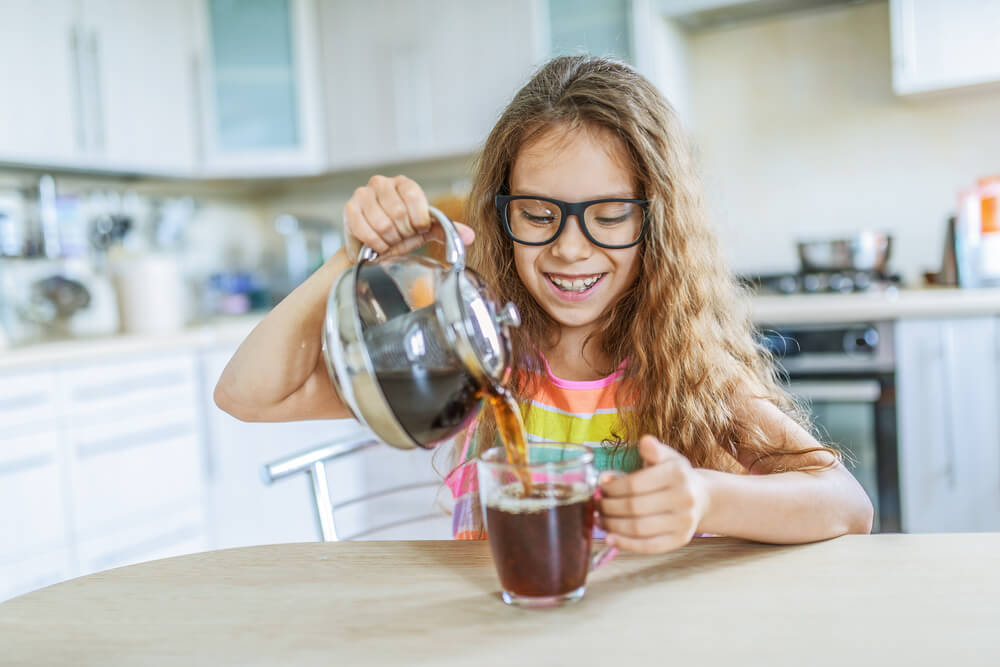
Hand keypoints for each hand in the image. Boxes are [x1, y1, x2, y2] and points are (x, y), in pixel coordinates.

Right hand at [342, 174, 474, 261]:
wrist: (374, 245)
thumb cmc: (401, 233)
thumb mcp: (425, 230)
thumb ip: (446, 230)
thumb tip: (470, 236)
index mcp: (405, 184)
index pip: (416, 198)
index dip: (419, 222)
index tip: (418, 230)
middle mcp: (382, 183)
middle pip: (399, 213)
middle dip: (403, 233)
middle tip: (401, 238)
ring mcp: (363, 194)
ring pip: (383, 223)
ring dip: (389, 241)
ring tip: (390, 241)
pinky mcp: (349, 208)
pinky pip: (365, 230)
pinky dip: (375, 243)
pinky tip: (377, 245)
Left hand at [598, 435, 708, 553]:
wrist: (701, 497)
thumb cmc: (675, 476)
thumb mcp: (667, 457)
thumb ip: (653, 450)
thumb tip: (644, 442)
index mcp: (677, 473)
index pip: (635, 484)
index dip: (612, 488)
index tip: (600, 487)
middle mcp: (684, 498)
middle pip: (634, 507)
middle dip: (608, 507)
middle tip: (596, 505)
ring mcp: (684, 522)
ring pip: (639, 528)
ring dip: (612, 525)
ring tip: (600, 519)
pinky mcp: (680, 540)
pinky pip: (649, 546)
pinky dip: (626, 544)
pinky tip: (610, 538)